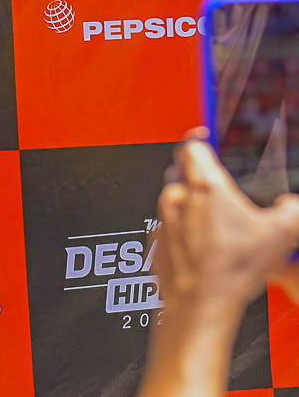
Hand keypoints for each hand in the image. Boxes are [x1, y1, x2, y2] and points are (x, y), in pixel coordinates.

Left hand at [152, 131, 298, 322]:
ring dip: (191, 205)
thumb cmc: (231, 269)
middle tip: (223, 193)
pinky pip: (167, 226)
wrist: (200, 304)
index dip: (201, 139)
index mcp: (204, 185)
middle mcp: (176, 197)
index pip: (192, 145)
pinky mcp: (155, 242)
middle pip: (183, 171)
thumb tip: (295, 206)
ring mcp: (162, 219)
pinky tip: (202, 245)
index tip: (206, 137)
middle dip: (201, 178)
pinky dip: (181, 230)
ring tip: (218, 225)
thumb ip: (292, 212)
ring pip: (174, 199)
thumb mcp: (280, 235)